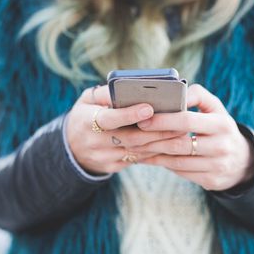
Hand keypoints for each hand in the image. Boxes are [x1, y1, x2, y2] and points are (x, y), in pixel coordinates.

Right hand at [65, 85, 184, 174]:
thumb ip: (105, 93)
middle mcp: (95, 142)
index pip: (109, 119)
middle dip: (157, 131)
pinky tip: (171, 146)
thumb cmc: (85, 116)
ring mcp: (104, 158)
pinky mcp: (113, 167)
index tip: (150, 108)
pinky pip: (137, 160)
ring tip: (182, 135)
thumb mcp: (87, 100)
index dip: (129, 114)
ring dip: (161, 144)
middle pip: (130, 138)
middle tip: (180, 123)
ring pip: (138, 152)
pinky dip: (155, 153)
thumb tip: (130, 86)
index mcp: (86, 121)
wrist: (71, 148)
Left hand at [129, 84, 253, 190]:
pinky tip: (148, 158)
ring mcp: (217, 165)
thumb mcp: (216, 108)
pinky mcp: (211, 180)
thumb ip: (197, 96)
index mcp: (222, 123)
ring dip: (153, 154)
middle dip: (152, 140)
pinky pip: (181, 172)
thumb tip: (176, 91)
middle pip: (179, 144)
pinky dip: (162, 164)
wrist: (241, 160)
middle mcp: (221, 146)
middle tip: (131, 136)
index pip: (187, 121)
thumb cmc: (220, 128)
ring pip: (177, 162)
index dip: (163, 120)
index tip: (143, 120)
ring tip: (135, 147)